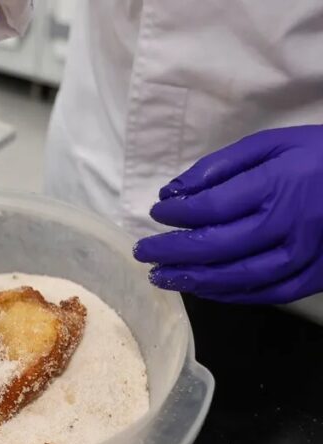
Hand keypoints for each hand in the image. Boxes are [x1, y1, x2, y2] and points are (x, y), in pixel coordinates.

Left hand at [134, 125, 322, 303]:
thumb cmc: (321, 155)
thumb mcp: (272, 144)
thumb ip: (221, 166)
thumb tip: (174, 191)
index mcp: (277, 185)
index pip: (212, 207)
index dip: (177, 214)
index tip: (157, 213)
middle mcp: (290, 224)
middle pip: (218, 246)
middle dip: (173, 252)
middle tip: (143, 253)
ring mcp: (305, 255)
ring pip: (240, 277)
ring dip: (194, 280)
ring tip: (162, 278)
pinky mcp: (316, 275)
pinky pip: (268, 293)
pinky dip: (231, 295)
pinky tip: (204, 289)